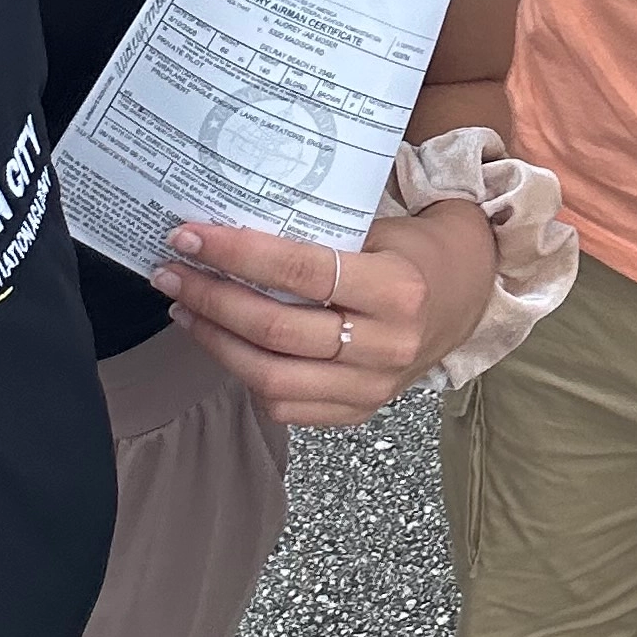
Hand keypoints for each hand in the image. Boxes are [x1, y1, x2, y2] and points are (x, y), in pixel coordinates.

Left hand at [155, 200, 498, 427]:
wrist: (465, 294)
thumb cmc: (412, 249)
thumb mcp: (378, 227)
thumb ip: (317, 235)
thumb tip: (229, 224)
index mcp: (395, 288)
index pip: (300, 272)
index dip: (237, 254)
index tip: (190, 237)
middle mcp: (386, 344)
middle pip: (277, 329)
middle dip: (212, 299)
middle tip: (171, 272)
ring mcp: (372, 387)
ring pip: (271, 377)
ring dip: (216, 342)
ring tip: (185, 309)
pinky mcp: (358, 412)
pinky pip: (286, 405)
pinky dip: (245, 375)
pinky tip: (223, 343)